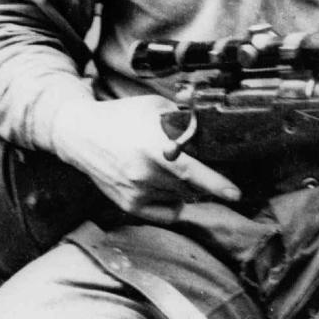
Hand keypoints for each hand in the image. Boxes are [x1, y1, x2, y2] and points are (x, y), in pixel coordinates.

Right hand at [55, 95, 241, 225]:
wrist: (83, 135)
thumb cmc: (122, 117)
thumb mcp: (155, 108)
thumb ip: (182, 120)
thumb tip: (210, 129)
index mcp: (152, 146)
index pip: (190, 171)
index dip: (215, 183)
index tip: (235, 193)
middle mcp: (144, 174)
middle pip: (191, 185)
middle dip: (199, 174)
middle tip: (191, 157)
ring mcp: (136, 193)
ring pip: (181, 197)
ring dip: (184, 185)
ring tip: (166, 164)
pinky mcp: (130, 206)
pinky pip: (167, 211)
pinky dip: (173, 199)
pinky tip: (163, 181)